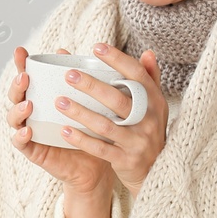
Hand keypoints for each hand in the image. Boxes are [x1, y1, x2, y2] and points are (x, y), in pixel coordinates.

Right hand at [5, 46, 113, 197]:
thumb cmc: (90, 131)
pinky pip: (20, 143)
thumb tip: (63, 51)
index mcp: (42, 98)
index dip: (20, 64)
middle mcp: (32, 114)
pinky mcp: (33, 150)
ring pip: (13, 118)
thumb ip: (75, 79)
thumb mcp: (86, 102)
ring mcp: (30, 132)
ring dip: (17, 109)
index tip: (20, 51)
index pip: (27, 78)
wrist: (95, 165)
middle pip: (15, 96)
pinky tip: (28, 131)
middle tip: (25, 77)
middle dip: (16, 85)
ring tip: (28, 104)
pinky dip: (20, 136)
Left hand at [44, 42, 166, 197]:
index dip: (118, 60)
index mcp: (155, 101)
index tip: (96, 47)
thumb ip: (150, 79)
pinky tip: (64, 130)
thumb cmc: (149, 130)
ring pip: (105, 124)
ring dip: (81, 112)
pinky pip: (100, 149)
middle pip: (118, 99)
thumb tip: (146, 52)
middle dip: (92, 86)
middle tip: (69, 74)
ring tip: (59, 101)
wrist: (157, 170)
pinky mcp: (126, 159)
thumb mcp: (155, 106)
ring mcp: (138, 141)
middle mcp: (149, 120)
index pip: (137, 75)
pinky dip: (81, 140)